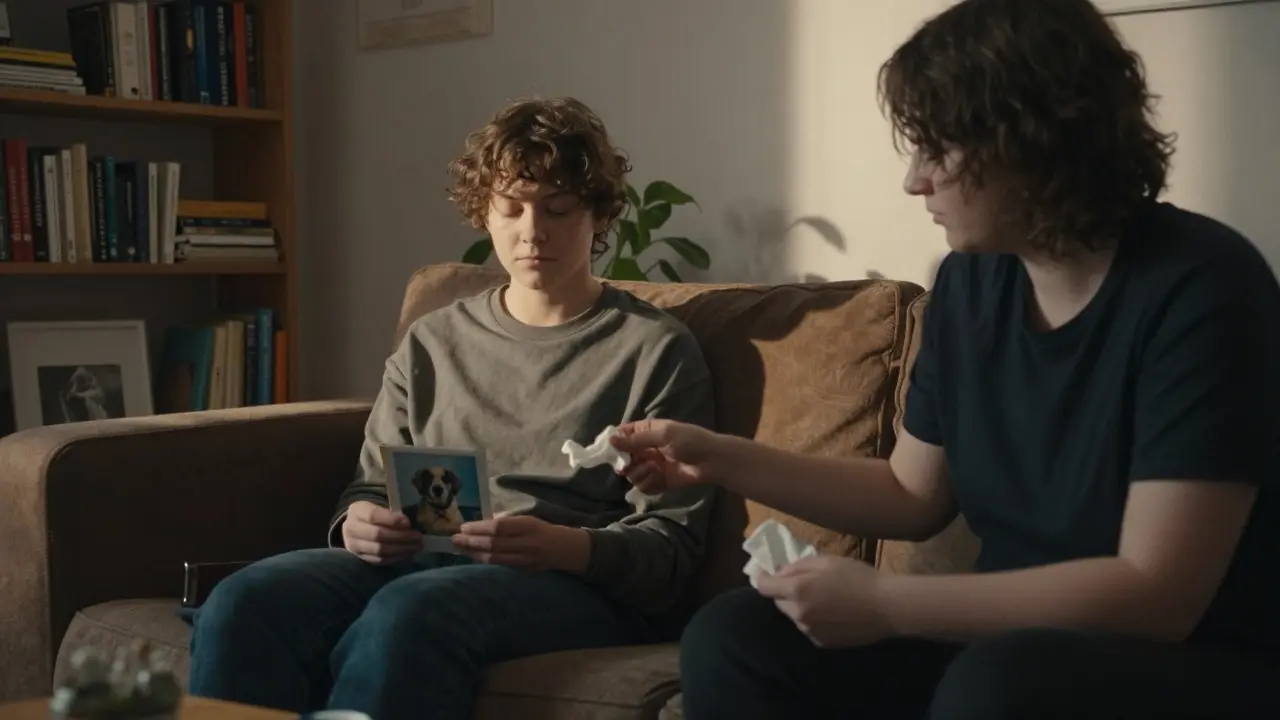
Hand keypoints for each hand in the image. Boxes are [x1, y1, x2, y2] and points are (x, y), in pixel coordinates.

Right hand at [342, 500, 422, 564]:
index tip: (408, 523)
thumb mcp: (380, 505)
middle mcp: (351, 528)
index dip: (391, 520)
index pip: (373, 515)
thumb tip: (415, 519)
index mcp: (357, 510)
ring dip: (401, 549)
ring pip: (379, 550)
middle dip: (401, 536)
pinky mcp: (360, 558)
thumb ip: (394, 510)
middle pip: (377, 535)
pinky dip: (396, 558)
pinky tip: (408, 553)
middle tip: (418, 537)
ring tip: (417, 546)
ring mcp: (354, 546)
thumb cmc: (375, 513)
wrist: (357, 526)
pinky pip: (380, 561)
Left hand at [452, 514, 591, 572]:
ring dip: (474, 553)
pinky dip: (484, 560)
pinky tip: (473, 555)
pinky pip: (500, 564)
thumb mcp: (529, 518)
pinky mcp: (523, 570)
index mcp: (528, 526)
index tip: (464, 527)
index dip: (479, 528)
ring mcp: (525, 559)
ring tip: (459, 548)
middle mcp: (527, 543)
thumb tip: (484, 523)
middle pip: (494, 544)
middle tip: (454, 539)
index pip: (499, 528)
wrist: (565, 549)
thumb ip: (508, 521)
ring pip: (495, 558)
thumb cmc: (544, 529)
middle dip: (471, 541)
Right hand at [610, 419, 719, 493]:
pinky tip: (657, 476)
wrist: (712, 461)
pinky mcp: (658, 482)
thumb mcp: (663, 434)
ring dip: (638, 472)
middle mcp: (646, 449)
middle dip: (624, 462)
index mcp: (646, 432)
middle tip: (628, 465)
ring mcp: (651, 466)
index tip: (609, 450)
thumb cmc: (690, 441)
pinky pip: (642, 486)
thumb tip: (611, 440)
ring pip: (631, 474)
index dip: (614, 442)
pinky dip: (647, 482)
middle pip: (623, 457)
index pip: (622, 435)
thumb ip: (637, 439)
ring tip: (653, 468)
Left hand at [756, 555, 893, 647]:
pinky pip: (808, 628)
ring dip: (800, 607)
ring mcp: (809, 631)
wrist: (886, 607)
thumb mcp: (826, 561)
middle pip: (778, 602)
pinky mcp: (821, 643)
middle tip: (805, 583)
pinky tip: (833, 614)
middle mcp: (798, 613)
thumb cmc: (858, 577)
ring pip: (794, 616)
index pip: (763, 587)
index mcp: (797, 589)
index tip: (767, 573)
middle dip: (785, 592)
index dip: (763, 578)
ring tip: (824, 599)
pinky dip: (814, 620)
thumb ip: (797, 566)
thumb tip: (779, 571)